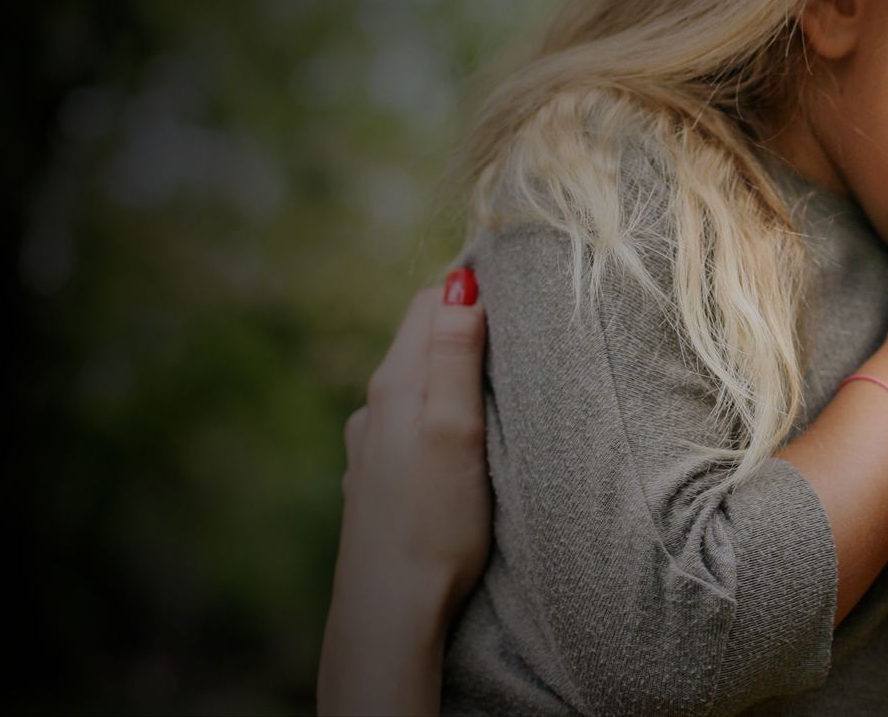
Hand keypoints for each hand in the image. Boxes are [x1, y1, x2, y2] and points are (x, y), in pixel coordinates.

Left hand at [319, 269, 490, 715]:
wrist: (390, 607)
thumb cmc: (435, 521)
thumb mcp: (454, 428)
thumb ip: (455, 354)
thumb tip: (459, 282)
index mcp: (396, 385)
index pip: (428, 303)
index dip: (468, 285)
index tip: (515, 279)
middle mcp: (375, 408)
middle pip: (418, 338)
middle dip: (460, 319)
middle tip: (516, 313)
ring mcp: (372, 446)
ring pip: (414, 383)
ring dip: (449, 366)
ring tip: (494, 369)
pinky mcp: (378, 480)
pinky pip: (409, 423)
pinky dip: (437, 408)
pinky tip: (456, 432)